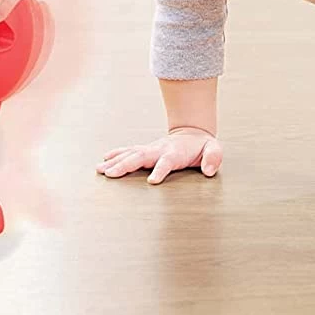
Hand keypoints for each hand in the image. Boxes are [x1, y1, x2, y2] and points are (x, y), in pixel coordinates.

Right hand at [96, 127, 222, 184]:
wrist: (192, 133)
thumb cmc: (203, 146)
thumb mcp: (214, 149)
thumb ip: (213, 158)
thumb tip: (208, 170)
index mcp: (175, 153)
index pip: (166, 162)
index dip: (160, 170)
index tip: (151, 181)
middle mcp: (159, 150)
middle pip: (140, 157)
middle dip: (124, 165)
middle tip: (110, 174)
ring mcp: (151, 149)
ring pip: (130, 154)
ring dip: (115, 161)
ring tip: (100, 169)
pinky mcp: (145, 150)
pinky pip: (128, 151)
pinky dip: (116, 155)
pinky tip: (104, 160)